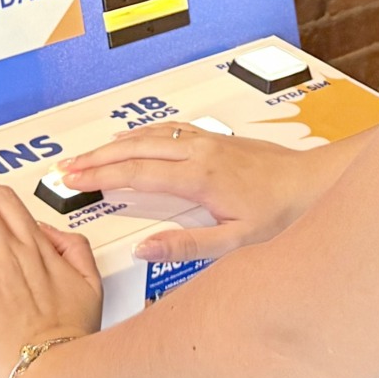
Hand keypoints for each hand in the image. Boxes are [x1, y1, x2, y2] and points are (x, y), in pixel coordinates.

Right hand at [60, 125, 325, 262]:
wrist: (311, 183)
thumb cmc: (280, 214)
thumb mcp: (234, 243)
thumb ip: (185, 246)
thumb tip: (144, 248)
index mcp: (198, 178)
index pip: (136, 174)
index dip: (101, 177)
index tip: (73, 181)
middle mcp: (199, 152)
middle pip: (135, 149)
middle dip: (97, 158)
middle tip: (67, 168)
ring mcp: (207, 141)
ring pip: (150, 135)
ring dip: (115, 143)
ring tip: (88, 155)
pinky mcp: (215, 139)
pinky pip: (168, 129)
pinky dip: (141, 134)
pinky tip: (133, 138)